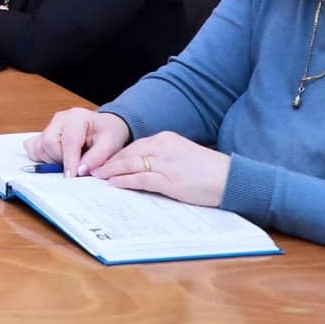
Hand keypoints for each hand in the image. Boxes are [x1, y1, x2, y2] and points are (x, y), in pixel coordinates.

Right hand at [24, 107, 131, 176]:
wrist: (104, 126)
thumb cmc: (108, 133)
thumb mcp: (111, 144)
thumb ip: (96, 158)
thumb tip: (80, 171)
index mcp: (77, 117)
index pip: (68, 140)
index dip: (69, 161)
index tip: (72, 177)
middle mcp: (59, 119)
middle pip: (48, 142)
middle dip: (60, 160)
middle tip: (75, 167)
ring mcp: (49, 125)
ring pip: (40, 147)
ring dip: (52, 160)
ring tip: (69, 161)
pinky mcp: (43, 133)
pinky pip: (33, 147)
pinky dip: (42, 157)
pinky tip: (56, 159)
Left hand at [91, 131, 230, 206]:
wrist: (233, 179)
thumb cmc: (210, 170)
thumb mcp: (183, 155)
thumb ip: (163, 156)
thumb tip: (142, 166)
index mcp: (167, 139)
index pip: (134, 145)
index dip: (116, 154)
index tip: (102, 161)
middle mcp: (164, 148)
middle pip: (128, 153)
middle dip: (108, 161)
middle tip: (91, 168)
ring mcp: (167, 164)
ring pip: (130, 164)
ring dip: (111, 170)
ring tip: (97, 176)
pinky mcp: (171, 181)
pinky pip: (141, 179)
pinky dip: (124, 181)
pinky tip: (113, 183)